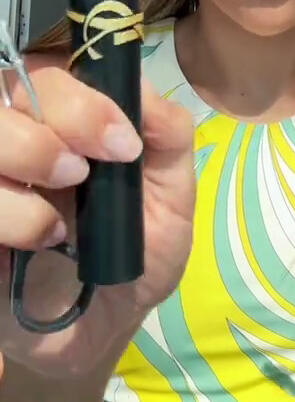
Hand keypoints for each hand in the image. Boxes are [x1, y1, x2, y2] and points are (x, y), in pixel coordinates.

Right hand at [0, 57, 194, 375]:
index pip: (50, 72)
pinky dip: (7, 214)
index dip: (82, 100)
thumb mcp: (171, 197)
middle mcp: (19, 138)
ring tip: (59, 224)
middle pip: (7, 90)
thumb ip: (168, 137)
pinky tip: (37, 243)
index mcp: (65, 120)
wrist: (104, 330)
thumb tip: (144, 92)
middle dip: (49, 130)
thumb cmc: (135, 253)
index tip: (124, 145)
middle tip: (82, 175)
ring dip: (23, 168)